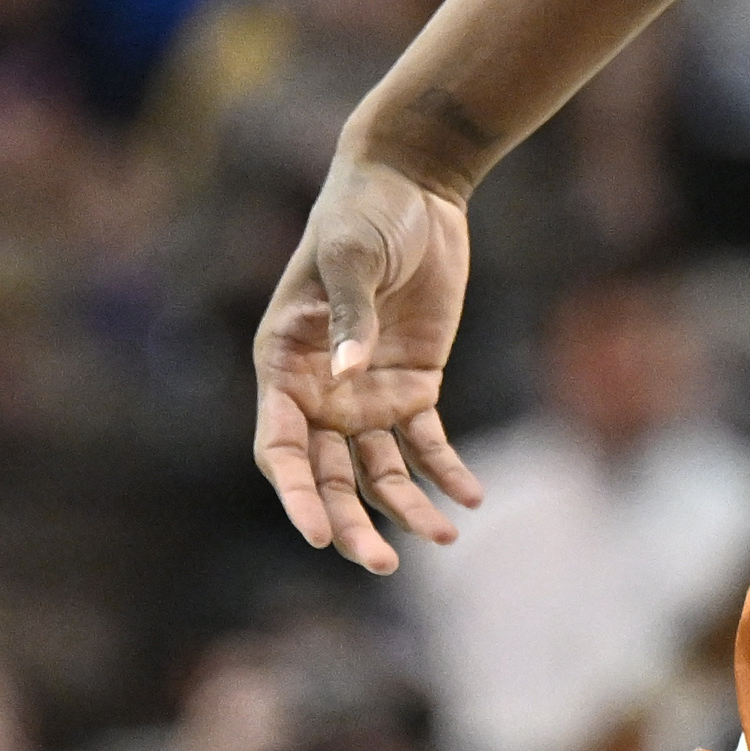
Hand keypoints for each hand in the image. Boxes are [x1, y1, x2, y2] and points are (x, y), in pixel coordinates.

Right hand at [249, 150, 483, 572]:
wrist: (413, 184)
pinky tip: (469, 496)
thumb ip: (351, 317)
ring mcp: (367, 393)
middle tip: (382, 565)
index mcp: (283, 365)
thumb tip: (346, 376)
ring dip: (405, 509)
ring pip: (379, 473)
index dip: (296, 495)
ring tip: (442, 538)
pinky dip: (446, 472)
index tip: (316, 534)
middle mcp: (320, 392)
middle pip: (329, 477)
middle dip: (351, 524)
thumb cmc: (364, 212)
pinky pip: (427, 443)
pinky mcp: (415, 385)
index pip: (280, 449)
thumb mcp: (353, 256)